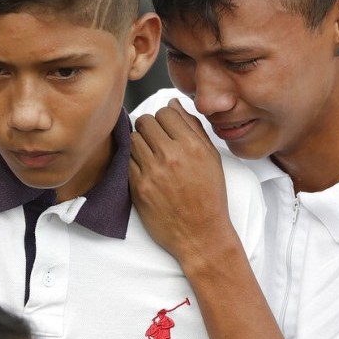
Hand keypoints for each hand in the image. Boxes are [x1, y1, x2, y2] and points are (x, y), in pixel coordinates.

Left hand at [130, 99, 239, 270]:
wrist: (201, 234)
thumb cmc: (210, 197)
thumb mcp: (212, 159)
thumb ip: (193, 128)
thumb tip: (173, 104)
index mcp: (192, 146)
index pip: (165, 112)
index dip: (165, 118)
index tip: (167, 129)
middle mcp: (171, 156)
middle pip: (145, 121)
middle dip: (149, 127)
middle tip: (156, 140)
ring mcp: (152, 172)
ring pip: (133, 139)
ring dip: (140, 143)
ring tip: (150, 155)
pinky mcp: (138, 187)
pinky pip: (127, 160)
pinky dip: (134, 161)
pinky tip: (145, 170)